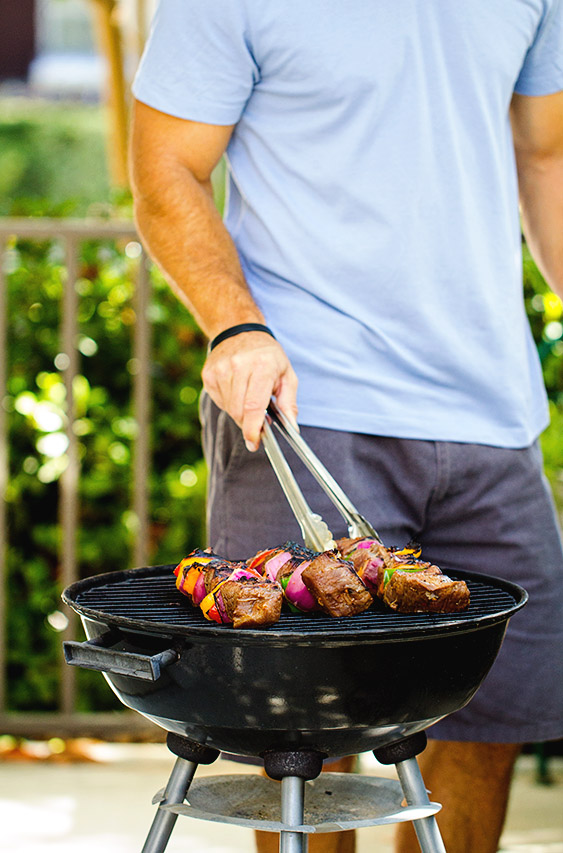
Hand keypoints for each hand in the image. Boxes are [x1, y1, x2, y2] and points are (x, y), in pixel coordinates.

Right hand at [201, 331, 298, 450]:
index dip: (253, 428)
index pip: (254, 405)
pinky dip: (229, 403)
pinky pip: (219, 401)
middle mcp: (239, 366)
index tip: (254, 442)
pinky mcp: (209, 374)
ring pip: (229, 408)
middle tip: (258, 422)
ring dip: (240, 412)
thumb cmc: (267, 355)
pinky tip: (237, 390)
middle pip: (239, 411)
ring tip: (248, 397)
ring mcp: (221, 369)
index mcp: (262, 366)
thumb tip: (292, 428)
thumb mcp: (286, 375)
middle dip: (248, 423)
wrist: (240, 331)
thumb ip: (289, 403)